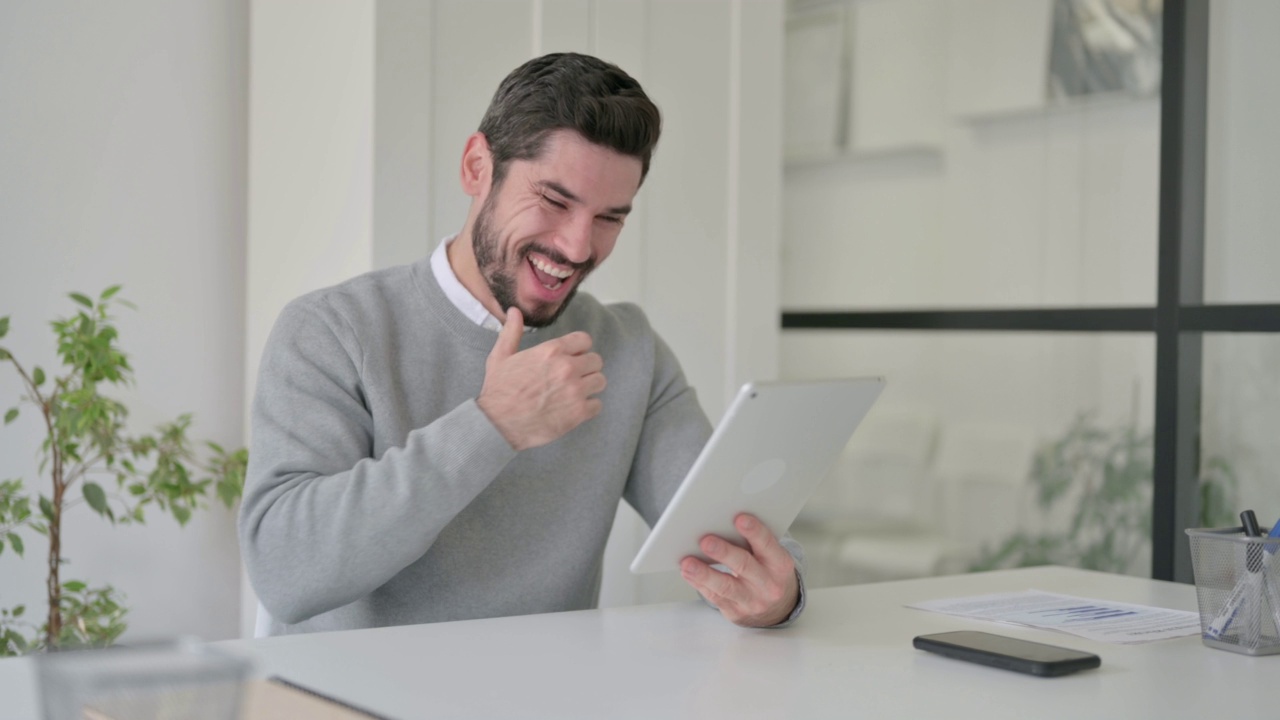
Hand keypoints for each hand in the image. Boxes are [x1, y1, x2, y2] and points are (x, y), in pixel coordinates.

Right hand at [477, 307, 606, 450]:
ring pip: (600, 381)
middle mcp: (567, 368)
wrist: (497, 423)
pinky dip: (588, 407)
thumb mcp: (500, 356)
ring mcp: (575, 390)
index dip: (579, 349)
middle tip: (573, 377)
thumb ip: (512, 332)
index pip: (585, 340)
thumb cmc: (498, 390)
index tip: (572, 357)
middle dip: (586, 367)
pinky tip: (574, 409)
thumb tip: (514, 311)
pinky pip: (597, 405)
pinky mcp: (578, 412)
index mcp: (551, 351)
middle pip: (596, 360)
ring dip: (590, 386)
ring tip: (575, 393)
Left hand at [680, 513, 798, 627]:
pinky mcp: (735, 612)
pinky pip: (714, 597)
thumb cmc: (768, 572)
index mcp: (780, 564)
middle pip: (744, 566)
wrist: (777, 608)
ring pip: (726, 586)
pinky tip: (688, 573)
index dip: (755, 532)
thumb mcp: (772, 556)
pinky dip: (699, 583)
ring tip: (688, 563)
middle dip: (724, 553)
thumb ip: (754, 542)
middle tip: (706, 541)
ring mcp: (752, 601)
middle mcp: (768, 584)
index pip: (768, 545)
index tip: (740, 519)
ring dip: (704, 573)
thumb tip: (724, 523)